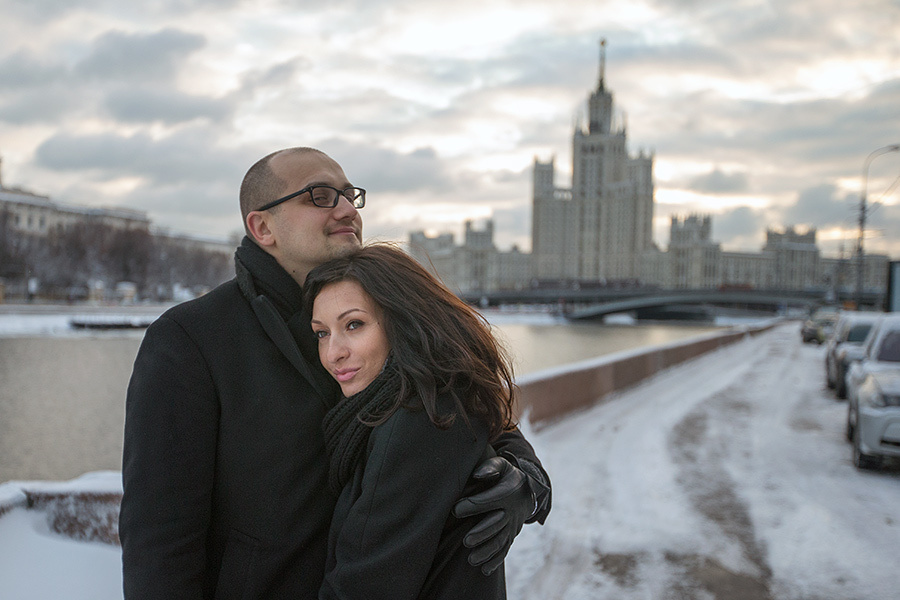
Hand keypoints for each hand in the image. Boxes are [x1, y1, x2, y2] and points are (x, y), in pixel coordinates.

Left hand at [452, 456, 532, 574]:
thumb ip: (490, 467)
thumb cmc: (506, 476)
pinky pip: (505, 549)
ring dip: (486, 551)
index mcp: (507, 492)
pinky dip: (495, 560)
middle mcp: (511, 511)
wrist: (528, 490)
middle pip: (496, 524)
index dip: (472, 505)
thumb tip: (477, 475)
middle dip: (482, 533)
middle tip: (466, 541)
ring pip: (500, 541)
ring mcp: (513, 526)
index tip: (455, 509)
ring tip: (471, 559)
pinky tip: (484, 570)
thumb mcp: (502, 465)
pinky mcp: (511, 536)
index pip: (489, 500)